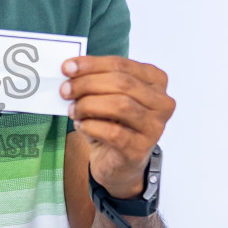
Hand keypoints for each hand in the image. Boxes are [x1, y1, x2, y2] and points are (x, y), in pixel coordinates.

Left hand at [60, 56, 174, 198]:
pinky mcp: (140, 149)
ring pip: (120, 105)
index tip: (67, 67)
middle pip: (122, 83)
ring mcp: (154, 127)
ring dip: (88, 105)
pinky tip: (81, 126)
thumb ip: (95, 80)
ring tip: (73, 110)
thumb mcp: (107, 95)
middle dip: (87, 84)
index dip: (92, 64)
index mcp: (155, 80)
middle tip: (65, 90)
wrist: (119, 163)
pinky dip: (91, 126)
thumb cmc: (113, 123)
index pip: (122, 65)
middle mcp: (161, 102)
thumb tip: (70, 70)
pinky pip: (113, 132)